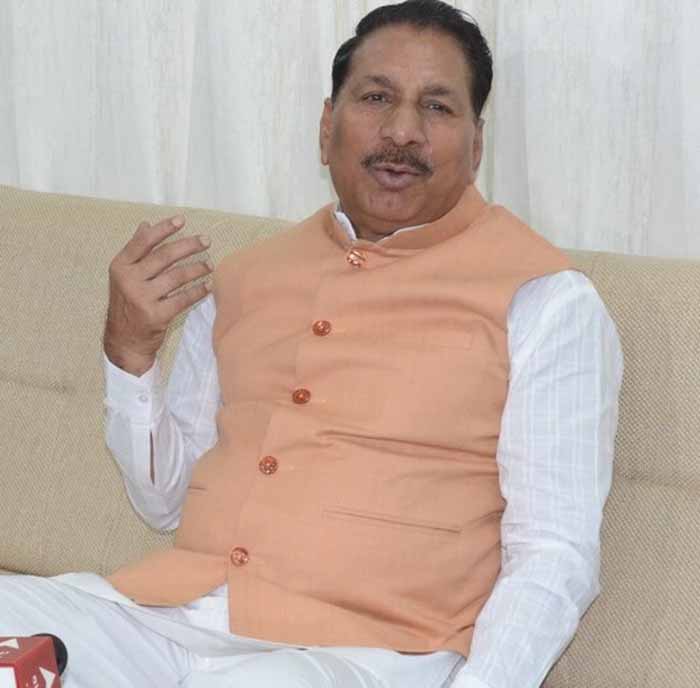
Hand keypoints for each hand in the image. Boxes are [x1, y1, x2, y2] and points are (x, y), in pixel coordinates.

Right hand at [103, 215, 211, 375]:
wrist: (124, 340)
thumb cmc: (127, 303)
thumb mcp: (123, 276)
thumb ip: (136, 251)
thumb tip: (146, 224)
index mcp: (120, 266)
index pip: (144, 242)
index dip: (164, 229)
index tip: (182, 220)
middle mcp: (129, 280)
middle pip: (165, 256)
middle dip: (188, 246)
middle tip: (206, 240)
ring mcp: (142, 298)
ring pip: (176, 277)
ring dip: (197, 268)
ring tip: (210, 264)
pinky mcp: (156, 315)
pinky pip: (183, 299)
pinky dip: (198, 292)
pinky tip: (208, 286)